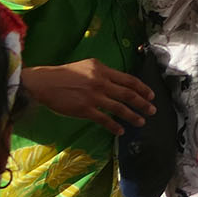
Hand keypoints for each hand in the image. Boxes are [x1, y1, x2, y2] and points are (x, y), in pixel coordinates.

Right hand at [21, 59, 156, 133]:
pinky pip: (104, 119)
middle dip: (143, 103)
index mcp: (102, 69)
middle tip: (153, 110)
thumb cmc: (64, 74)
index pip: (128, 79)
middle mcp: (101, 82)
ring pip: (119, 108)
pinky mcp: (85, 109)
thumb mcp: (87, 66)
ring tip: (141, 121)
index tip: (151, 95)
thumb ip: (102, 73)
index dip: (142, 88)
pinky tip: (121, 130)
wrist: (44, 83)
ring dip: (132, 116)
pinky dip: (114, 126)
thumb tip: (117, 81)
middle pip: (128, 94)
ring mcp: (93, 96)